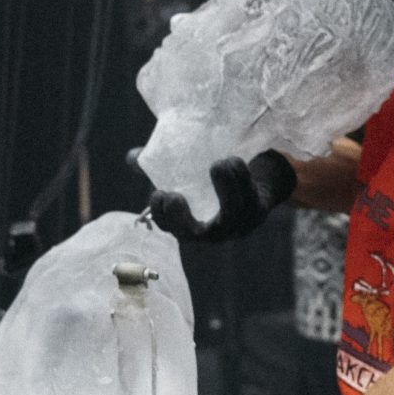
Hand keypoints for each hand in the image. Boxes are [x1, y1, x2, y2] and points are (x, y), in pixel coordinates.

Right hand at [145, 151, 295, 242]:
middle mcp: (214, 231)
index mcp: (192, 224)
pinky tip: (233, 159)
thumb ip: (158, 167)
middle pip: (196, 235)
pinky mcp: (260, 209)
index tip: (159, 194)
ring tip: (217, 163)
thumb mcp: (184, 175)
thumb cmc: (210, 183)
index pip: (172, 229)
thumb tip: (133, 158)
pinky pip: (252, 197)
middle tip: (174, 197)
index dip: (163, 216)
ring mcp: (239, 223)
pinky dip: (242, 177)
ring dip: (224, 187)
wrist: (254, 180)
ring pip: (231, 211)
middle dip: (182, 220)